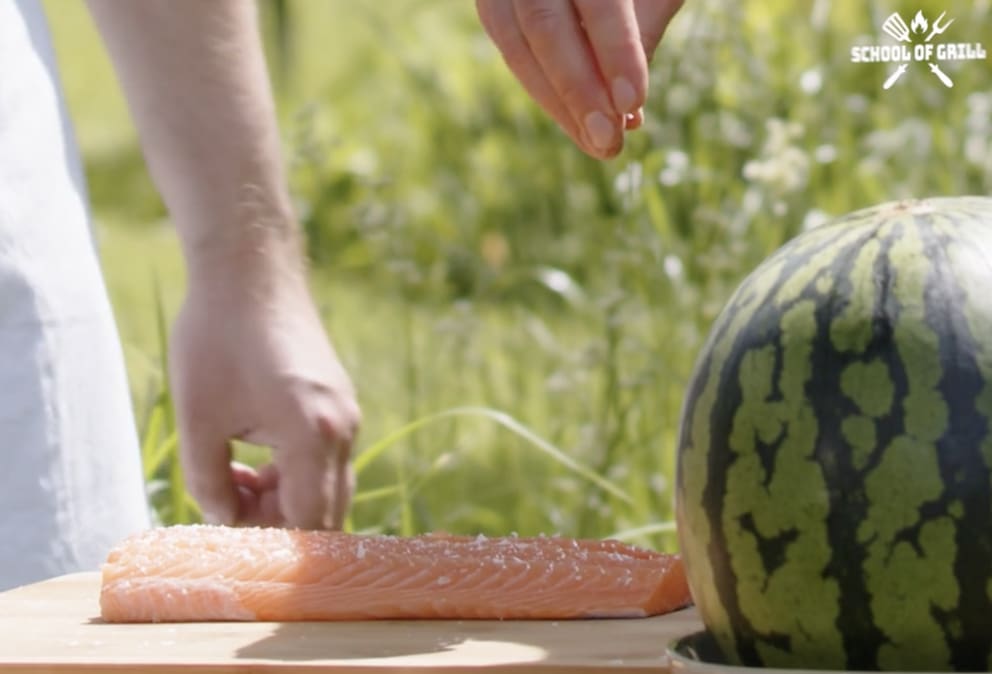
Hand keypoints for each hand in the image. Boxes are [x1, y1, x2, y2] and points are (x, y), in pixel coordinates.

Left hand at [169, 261, 359, 529]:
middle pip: (326, 510)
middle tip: (225, 501)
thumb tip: (223, 520)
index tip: (227, 532)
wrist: (251, 270)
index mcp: (314, 435)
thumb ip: (209, 482)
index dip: (270, 541)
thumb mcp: (198, 418)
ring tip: (232, 473)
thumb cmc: (217, 337)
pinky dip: (293, 469)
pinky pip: (325, 456)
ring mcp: (347, 413)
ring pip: (326, 484)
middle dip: (278, 521)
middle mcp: (343, 428)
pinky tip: (253, 451)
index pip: (308, 521)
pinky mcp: (339, 401)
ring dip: (284, 495)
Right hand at [476, 0, 683, 158]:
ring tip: (595, 143)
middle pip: (544, 23)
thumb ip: (643, 30)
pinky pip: (508, 43)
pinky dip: (540, 86)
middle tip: (609, 143)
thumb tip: (627, 116)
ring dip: (555, 102)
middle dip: (577, 91)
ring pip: (515, 40)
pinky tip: (572, 118)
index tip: (633, 104)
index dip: (615, 51)